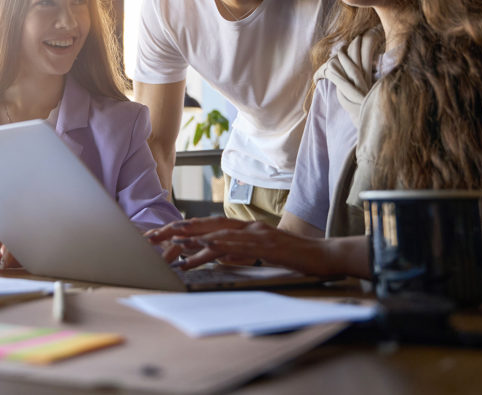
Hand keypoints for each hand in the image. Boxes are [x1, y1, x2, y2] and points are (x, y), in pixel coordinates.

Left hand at [147, 217, 325, 272]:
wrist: (325, 255)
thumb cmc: (297, 257)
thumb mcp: (265, 253)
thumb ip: (243, 251)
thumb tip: (220, 256)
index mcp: (248, 227)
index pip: (212, 224)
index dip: (188, 226)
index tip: (167, 231)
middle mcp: (249, 227)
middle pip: (207, 224)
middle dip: (179, 229)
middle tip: (156, 234)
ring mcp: (255, 234)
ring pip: (214, 234)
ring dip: (188, 239)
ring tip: (166, 245)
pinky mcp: (261, 245)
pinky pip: (230, 248)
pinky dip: (209, 252)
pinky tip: (194, 258)